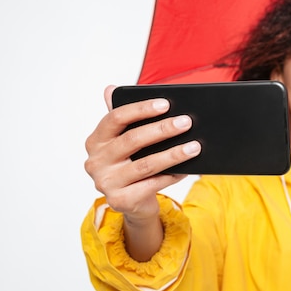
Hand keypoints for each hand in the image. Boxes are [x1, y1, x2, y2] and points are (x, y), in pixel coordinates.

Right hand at [84, 85, 200, 221]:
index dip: (140, 109)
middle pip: (132, 140)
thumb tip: (111, 89)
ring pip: (146, 164)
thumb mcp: (123, 140)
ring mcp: (106, 183)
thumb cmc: (130, 164)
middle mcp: (95, 162)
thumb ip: (120, 117)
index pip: (115, 118)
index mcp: (95, 141)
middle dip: (162, 129)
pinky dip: (172, 175)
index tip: (165, 104)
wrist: (132, 202)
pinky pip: (152, 185)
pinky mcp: (120, 201)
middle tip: (186, 122)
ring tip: (194, 146)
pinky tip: (187, 168)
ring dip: (173, 154)